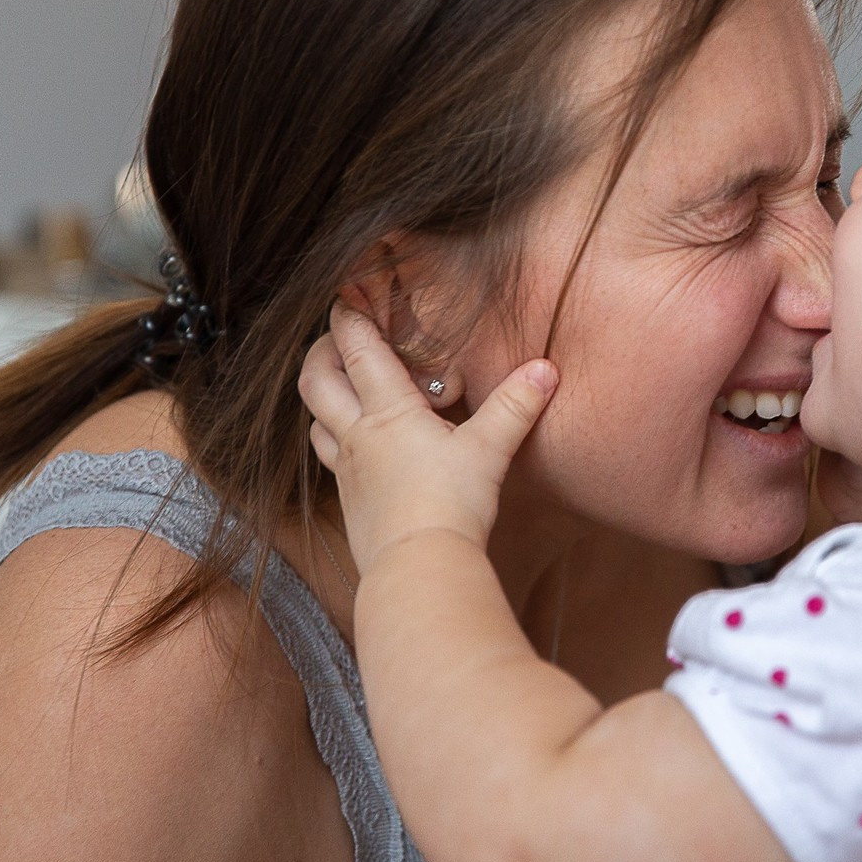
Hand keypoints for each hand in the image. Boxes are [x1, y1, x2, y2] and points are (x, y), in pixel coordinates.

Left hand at [299, 304, 556, 574]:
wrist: (420, 567)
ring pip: (316, 420)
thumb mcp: (491, 450)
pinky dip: (335, 440)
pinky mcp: (351, 500)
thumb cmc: (452, 505)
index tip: (346, 294)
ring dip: (323, 399)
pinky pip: (330, 459)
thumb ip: (516, 406)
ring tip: (343, 389)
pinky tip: (358, 446)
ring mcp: (349, 469)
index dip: (350, 317)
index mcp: (389, 412)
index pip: (359, 350)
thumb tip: (546, 369)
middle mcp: (359, 435)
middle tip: (336, 340)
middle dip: (320, 352)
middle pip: (316, 380)